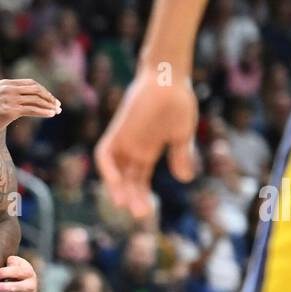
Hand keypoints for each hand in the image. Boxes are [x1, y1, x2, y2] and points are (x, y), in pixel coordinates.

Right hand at [0, 78, 60, 137]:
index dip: (43, 91)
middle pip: (35, 89)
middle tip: (57, 105)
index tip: (51, 98)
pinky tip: (50, 114)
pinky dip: (43, 112)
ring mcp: (9, 99)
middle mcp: (8, 88)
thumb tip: (23, 101)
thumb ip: (9, 95)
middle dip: (49, 97)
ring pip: (35, 99)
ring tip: (57, 111)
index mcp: (5, 83)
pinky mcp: (10, 111)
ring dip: (48, 105)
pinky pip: (32, 110)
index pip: (30, 83)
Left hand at [95, 64, 197, 217]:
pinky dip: (107, 168)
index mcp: (148, 150)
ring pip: (114, 169)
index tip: (147, 213)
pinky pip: (105, 153)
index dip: (142, 195)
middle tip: (140, 215)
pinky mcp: (117, 130)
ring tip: (123, 204)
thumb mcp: (181, 134)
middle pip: (128, 179)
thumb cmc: (178, 101)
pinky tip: (114, 181)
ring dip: (117, 187)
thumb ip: (181, 156)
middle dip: (133, 196)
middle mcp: (133, 148)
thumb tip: (185, 180)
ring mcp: (124, 139)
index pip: (140, 179)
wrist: (168, 76)